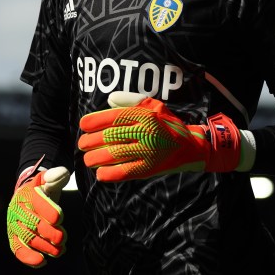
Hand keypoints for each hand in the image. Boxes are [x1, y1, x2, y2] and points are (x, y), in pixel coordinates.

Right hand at [6, 162, 69, 266]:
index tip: (59, 218)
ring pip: (27, 239)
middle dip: (49, 233)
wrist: (27, 196)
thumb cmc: (42, 189)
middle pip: (32, 224)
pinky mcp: (13, 237)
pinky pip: (18, 249)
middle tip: (62, 239)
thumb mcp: (48, 179)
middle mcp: (17, 209)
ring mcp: (14, 224)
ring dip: (44, 247)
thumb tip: (62, 174)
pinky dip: (28, 258)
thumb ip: (56, 176)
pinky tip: (42, 262)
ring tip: (59, 251)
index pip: (36, 202)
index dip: (48, 211)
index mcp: (27, 193)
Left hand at [78, 91, 241, 181]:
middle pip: (110, 136)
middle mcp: (145, 132)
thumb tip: (110, 100)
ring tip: (88, 159)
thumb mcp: (154, 105)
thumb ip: (131, 101)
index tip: (83, 125)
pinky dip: (110, 174)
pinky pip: (125, 172)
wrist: (191, 146)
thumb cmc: (168, 124)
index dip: (94, 121)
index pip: (113, 116)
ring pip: (114, 154)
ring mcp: (147, 151)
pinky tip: (100, 174)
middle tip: (82, 144)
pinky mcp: (149, 168)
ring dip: (95, 158)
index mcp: (145, 115)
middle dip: (91, 141)